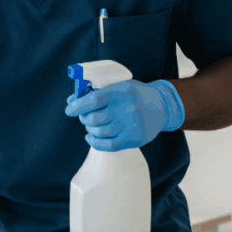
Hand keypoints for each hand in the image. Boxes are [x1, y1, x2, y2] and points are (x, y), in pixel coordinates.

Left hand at [64, 79, 184, 151]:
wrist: (162, 106)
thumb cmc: (135, 95)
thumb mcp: (119, 86)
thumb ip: (96, 92)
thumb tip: (71, 101)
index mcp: (121, 92)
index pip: (93, 100)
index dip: (78, 106)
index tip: (69, 110)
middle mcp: (127, 109)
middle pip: (94, 118)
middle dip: (84, 118)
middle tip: (85, 117)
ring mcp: (131, 125)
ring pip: (99, 132)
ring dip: (90, 130)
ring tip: (92, 125)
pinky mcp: (134, 139)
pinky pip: (108, 145)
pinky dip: (95, 143)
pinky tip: (91, 137)